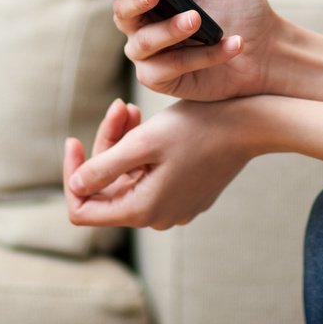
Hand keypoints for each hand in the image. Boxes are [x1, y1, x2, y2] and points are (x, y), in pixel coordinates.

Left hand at [64, 99, 252, 229]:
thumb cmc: (197, 128)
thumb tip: (74, 188)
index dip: (72, 174)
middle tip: (120, 106)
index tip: (73, 140)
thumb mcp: (143, 143)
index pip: (83, 209)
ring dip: (123, 142)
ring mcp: (174, 207)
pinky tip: (148, 120)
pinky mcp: (187, 193)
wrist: (250, 124)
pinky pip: (151, 175)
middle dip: (105, 146)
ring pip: (129, 177)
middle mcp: (157, 216)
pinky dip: (143, 150)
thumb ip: (103, 168)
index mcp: (142, 210)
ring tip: (131, 108)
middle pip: (108, 187)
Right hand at [74, 0, 282, 101]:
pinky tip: (229, 45)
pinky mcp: (161, 78)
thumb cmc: (237, 1)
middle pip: (118, 9)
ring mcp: (148, 50)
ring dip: (170, 30)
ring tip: (198, 19)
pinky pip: (165, 69)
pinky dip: (199, 56)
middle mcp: (139, 18)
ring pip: (141, 43)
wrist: (266, 44)